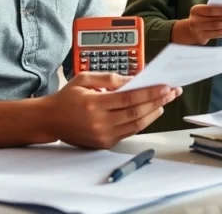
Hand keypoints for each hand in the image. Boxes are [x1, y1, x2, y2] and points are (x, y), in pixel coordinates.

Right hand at [44, 72, 181, 148]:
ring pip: (136, 125)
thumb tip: (134, 79)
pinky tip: (150, 111)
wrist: (50, 120)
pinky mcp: (104, 143)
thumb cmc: (67, 97)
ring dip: (153, 113)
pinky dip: (142, 121)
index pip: (129, 99)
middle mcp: (99, 123)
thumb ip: (110, 78)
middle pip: (136, 113)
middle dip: (157, 101)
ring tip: (164, 101)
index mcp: (94, 104)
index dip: (150, 93)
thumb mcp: (85, 79)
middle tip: (172, 92)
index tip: (165, 86)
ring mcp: (102, 135)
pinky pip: (129, 132)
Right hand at [173, 4, 221, 44]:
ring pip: (217, 28)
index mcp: (196, 10)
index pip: (211, 10)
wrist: (190, 30)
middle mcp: (195, 20)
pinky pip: (217, 34)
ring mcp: (198, 30)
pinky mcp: (202, 38)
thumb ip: (214, 10)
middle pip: (215, 20)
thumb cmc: (201, 17)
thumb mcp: (203, 11)